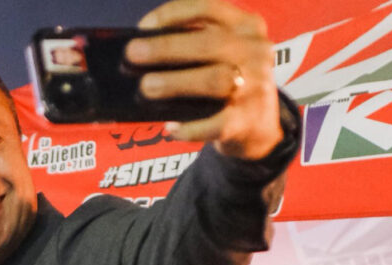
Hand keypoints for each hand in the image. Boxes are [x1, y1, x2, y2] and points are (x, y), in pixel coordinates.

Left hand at [126, 0, 282, 159]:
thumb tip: (143, 49)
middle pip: (210, 44)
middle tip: (132, 54)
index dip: (174, 14)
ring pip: (215, 80)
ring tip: (145, 87)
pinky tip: (171, 126)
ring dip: (175, 83)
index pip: (209, 8)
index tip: (144, 26)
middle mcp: (255, 51)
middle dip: (166, 48)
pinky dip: (191, 127)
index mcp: (245, 26)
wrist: (259, 123)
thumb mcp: (220, 52)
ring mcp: (255, 86)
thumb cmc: (227, 79)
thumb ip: (191, 44)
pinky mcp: (247, 120)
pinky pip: (217, 123)